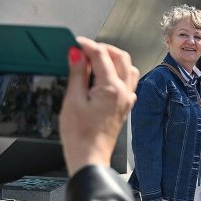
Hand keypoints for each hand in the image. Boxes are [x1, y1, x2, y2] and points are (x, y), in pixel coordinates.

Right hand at [60, 37, 138, 174]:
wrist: (89, 157)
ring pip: (128, 68)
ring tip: (94, 61)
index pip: (101, 55)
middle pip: (120, 57)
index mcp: (111, 88)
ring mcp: (126, 100)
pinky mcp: (125, 107)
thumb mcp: (72, 100)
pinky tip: (104, 77)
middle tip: (84, 49)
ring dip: (114, 59)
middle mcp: (123, 92)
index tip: (75, 43)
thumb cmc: (80, 135)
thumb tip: (76, 54)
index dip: (86, 45)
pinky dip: (118, 73)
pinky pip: (128, 82)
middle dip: (103, 48)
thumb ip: (77, 73)